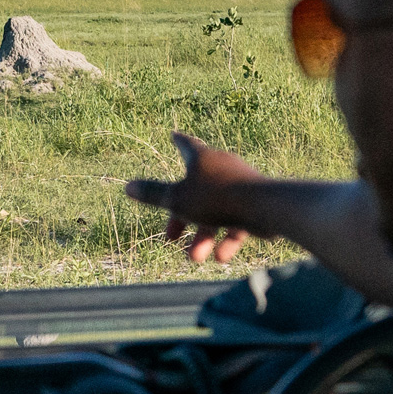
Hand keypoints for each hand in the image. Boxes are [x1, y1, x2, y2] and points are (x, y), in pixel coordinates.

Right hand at [124, 132, 266, 262]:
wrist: (265, 207)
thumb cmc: (216, 198)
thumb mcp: (177, 199)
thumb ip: (153, 195)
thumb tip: (127, 187)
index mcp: (202, 159)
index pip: (186, 145)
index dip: (177, 141)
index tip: (172, 135)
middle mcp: (222, 167)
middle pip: (196, 190)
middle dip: (181, 217)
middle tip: (170, 237)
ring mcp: (240, 186)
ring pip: (215, 212)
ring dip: (203, 237)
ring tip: (195, 258)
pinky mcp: (255, 205)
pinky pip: (236, 222)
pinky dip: (227, 239)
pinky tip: (221, 257)